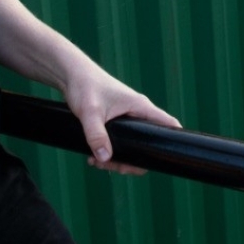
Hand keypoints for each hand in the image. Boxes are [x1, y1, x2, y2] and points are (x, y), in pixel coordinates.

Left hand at [62, 69, 180, 175]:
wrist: (72, 74)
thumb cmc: (85, 86)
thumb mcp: (90, 113)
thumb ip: (96, 135)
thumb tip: (105, 158)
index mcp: (140, 107)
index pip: (167, 124)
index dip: (172, 140)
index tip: (165, 158)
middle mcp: (137, 112)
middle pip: (147, 144)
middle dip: (132, 161)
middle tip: (113, 168)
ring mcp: (127, 117)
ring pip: (131, 146)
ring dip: (117, 159)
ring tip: (96, 163)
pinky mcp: (115, 121)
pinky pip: (119, 142)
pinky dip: (108, 152)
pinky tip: (93, 157)